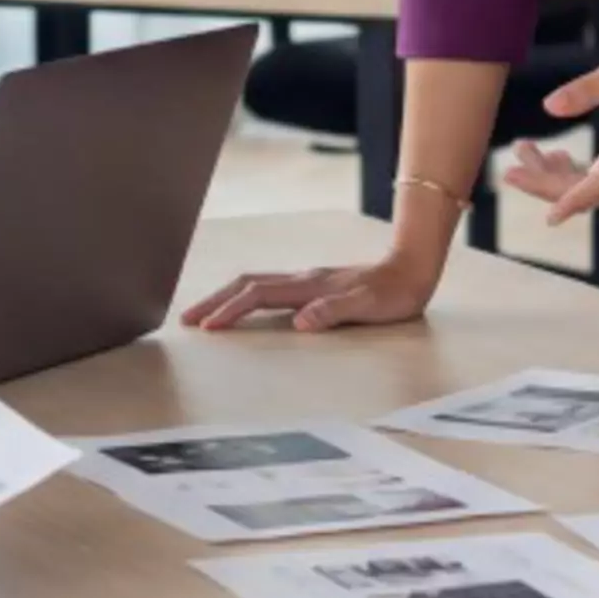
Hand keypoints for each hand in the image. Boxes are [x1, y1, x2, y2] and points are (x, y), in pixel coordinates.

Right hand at [181, 250, 441, 333]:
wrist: (412, 269)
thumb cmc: (394, 293)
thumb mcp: (369, 307)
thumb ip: (334, 312)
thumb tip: (299, 322)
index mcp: (309, 286)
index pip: (258, 295)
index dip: (230, 310)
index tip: (208, 328)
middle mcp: (302, 279)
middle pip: (246, 284)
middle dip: (214, 301)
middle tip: (186, 320)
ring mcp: (306, 280)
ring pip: (254, 283)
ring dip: (226, 297)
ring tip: (204, 314)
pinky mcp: (312, 285)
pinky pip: (268, 288)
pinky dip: (245, 296)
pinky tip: (243, 307)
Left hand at [504, 40, 598, 222]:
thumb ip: (586, 90)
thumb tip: (549, 107)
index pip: (597, 185)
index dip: (571, 202)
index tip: (550, 218)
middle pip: (585, 191)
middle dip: (544, 182)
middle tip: (510, 166)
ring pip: (589, 187)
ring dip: (554, 176)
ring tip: (524, 151)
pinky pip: (598, 180)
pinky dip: (573, 172)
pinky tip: (556, 154)